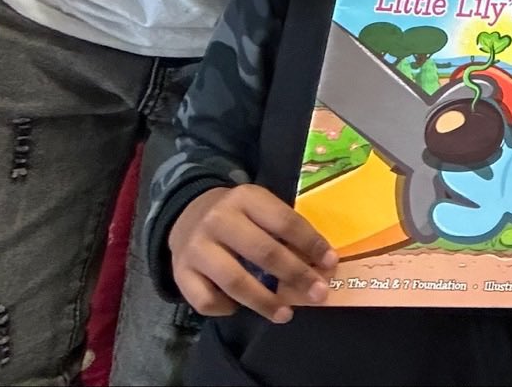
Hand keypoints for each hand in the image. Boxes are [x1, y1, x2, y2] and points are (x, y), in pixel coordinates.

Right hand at [170, 184, 336, 322]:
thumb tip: (320, 263)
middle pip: (263, 252)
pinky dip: (227, 309)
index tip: (331, 263)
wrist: (187, 213)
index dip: (311, 244)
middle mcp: (219, 220)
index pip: (285, 222)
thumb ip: (284, 230)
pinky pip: (207, 301)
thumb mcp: (261, 208)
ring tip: (286, 314)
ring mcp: (196, 248)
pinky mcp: (180, 273)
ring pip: (235, 282)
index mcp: (246, 198)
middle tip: (318, 294)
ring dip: (265, 302)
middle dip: (296, 276)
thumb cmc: (238, 215)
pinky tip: (240, 308)